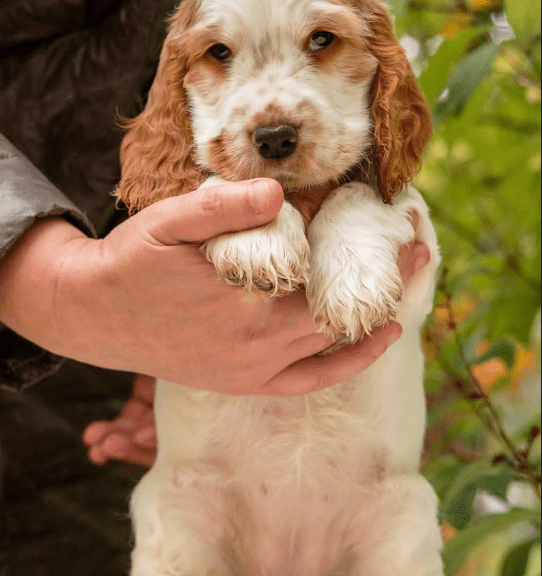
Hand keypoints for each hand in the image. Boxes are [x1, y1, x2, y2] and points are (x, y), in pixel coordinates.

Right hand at [83, 240, 429, 466]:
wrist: (96, 315)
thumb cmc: (133, 262)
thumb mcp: (168, 222)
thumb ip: (222, 207)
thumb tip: (278, 193)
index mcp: (244, 299)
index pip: (323, 272)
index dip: (365, 250)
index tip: (397, 224)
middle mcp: (257, 340)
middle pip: (339, 308)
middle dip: (382, 279)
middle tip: (417, 248)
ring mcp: (254, 367)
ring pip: (333, 344)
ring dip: (376, 316)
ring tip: (408, 285)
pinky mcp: (246, 382)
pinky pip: (310, 380)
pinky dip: (348, 364)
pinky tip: (377, 343)